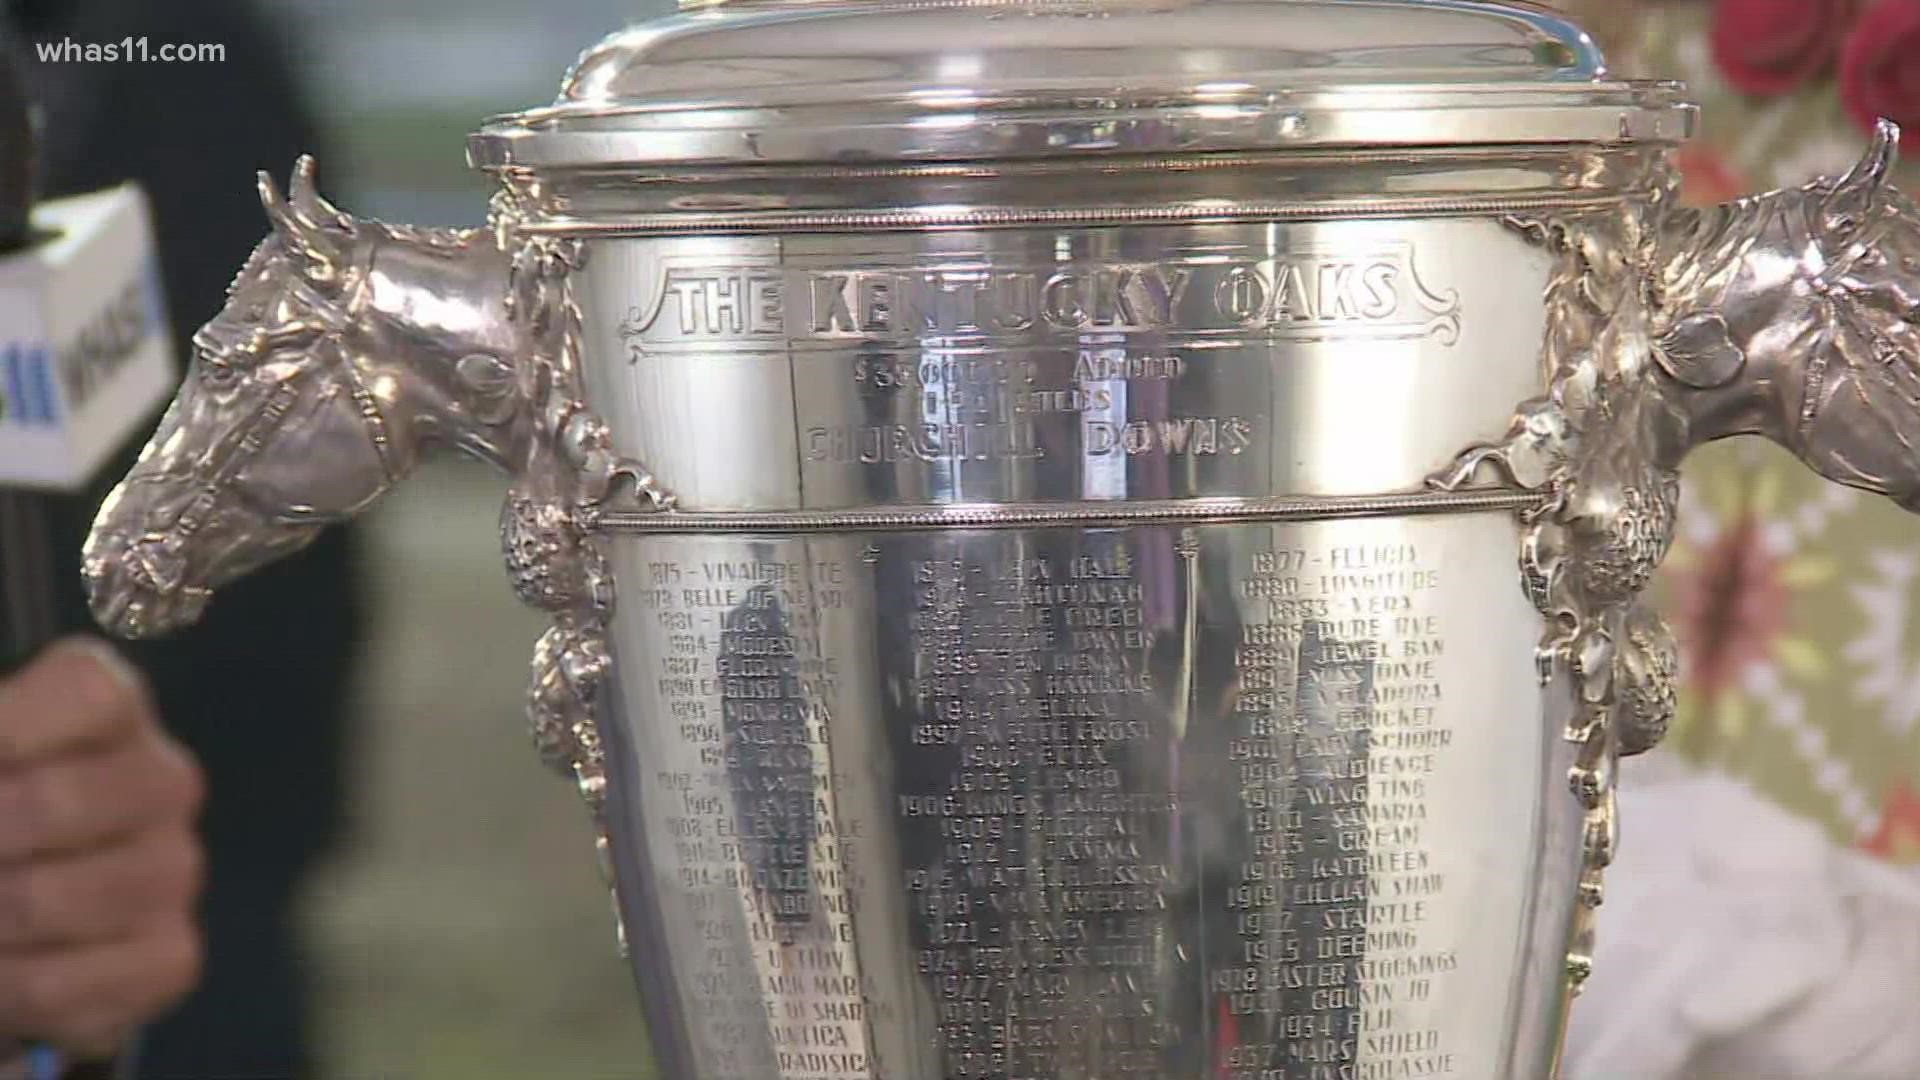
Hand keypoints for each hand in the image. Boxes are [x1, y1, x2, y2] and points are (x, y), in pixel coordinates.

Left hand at [0, 639, 204, 1060]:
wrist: (18, 881)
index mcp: (109, 707)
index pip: (88, 694)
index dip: (13, 727)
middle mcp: (162, 780)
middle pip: (68, 803)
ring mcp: (174, 868)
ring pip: (65, 900)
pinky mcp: (171, 954)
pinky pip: (79, 982)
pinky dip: (9, 988)